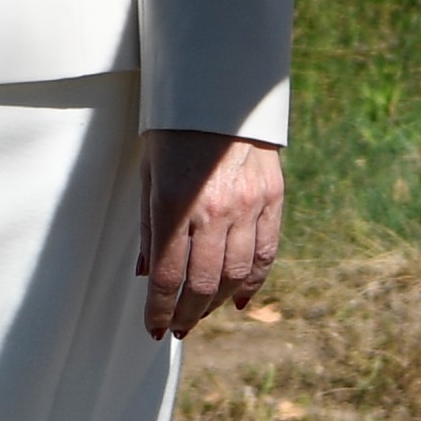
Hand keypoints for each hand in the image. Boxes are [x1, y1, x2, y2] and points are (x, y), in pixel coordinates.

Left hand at [136, 127, 284, 336]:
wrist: (221, 91)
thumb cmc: (173, 131)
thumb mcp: (148, 174)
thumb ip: (149, 228)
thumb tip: (148, 276)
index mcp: (174, 204)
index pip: (168, 276)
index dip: (159, 310)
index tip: (153, 328)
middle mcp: (213, 210)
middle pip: (201, 284)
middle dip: (186, 314)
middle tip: (177, 328)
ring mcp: (247, 206)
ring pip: (235, 275)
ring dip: (216, 303)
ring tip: (201, 315)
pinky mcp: (272, 199)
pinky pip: (265, 253)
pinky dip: (252, 282)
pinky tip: (238, 299)